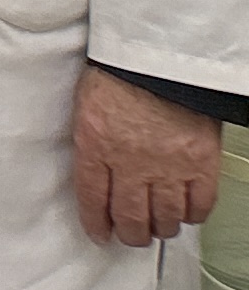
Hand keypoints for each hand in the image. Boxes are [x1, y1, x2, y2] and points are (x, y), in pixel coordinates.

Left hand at [71, 67, 222, 246]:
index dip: (96, 224)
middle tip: (131, 235)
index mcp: (96, 147)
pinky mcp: (202, 162)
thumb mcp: (87, 108)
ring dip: (161, 228)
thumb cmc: (120, 73)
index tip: (100, 234)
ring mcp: (169, 166)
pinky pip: (200, 204)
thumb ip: (91, 144)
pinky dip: (193, 214)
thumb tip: (94, 173)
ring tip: (158, 226)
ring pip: (166, 218)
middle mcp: (131, 163)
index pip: (92, 200)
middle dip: (130, 234)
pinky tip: (186, 212)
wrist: (159, 54)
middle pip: (131, 218)